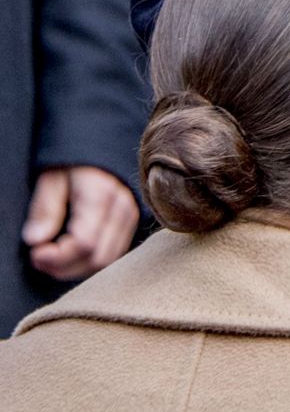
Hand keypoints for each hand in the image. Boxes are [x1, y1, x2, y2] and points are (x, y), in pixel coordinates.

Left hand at [22, 168, 138, 281]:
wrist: (100, 144)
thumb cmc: (73, 160)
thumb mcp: (51, 177)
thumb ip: (44, 209)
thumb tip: (35, 240)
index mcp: (101, 195)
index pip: (84, 243)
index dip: (58, 256)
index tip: (35, 254)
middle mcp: (122, 210)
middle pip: (98, 258)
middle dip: (65, 267)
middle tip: (40, 260)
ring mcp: (131, 219)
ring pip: (107, 262)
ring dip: (77, 268)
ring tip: (52, 260)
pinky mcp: (131, 226)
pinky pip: (113, 255)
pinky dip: (89, 261)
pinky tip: (71, 256)